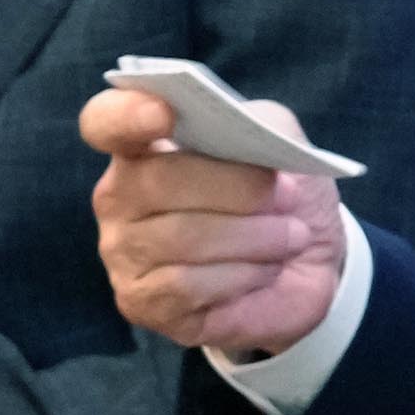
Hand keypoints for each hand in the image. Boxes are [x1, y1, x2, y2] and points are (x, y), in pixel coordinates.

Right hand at [85, 79, 352, 353]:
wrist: (307, 264)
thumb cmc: (281, 195)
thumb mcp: (281, 143)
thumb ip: (258, 124)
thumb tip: (238, 131)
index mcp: (145, 145)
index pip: (106, 122)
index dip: (128, 113)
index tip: (165, 112)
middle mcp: (120, 197)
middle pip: (158, 180)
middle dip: (236, 186)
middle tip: (287, 195)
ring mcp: (123, 252)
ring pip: (180, 237)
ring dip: (253, 236)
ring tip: (291, 236)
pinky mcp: (141, 302)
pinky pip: (186, 286)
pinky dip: (241, 275)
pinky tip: (264, 270)